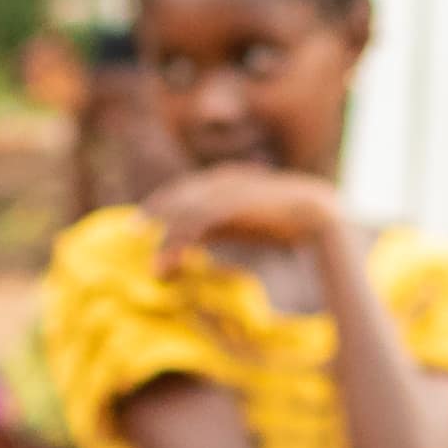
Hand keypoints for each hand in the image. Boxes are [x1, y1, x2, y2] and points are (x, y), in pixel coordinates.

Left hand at [148, 166, 348, 259]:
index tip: (140, 224)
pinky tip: (175, 260)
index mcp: (222, 180)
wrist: (316, 214)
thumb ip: (215, 226)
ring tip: (157, 266)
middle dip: (154, 214)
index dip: (160, 205)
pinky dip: (183, 241)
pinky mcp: (236, 203)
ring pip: (187, 212)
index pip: (182, 191)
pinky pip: (200, 222)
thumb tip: (190, 241)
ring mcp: (228, 190)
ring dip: (169, 239)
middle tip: (131, 232)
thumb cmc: (279, 220)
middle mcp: (221, 180)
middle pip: (178, 196)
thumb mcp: (240, 222)